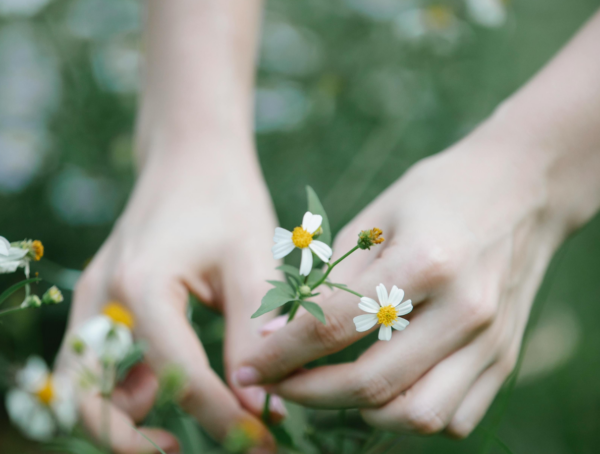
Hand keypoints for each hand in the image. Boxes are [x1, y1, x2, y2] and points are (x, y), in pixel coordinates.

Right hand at [56, 146, 281, 452]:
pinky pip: (97, 363)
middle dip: (132, 442)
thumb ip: (254, 336)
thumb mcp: (251, 264)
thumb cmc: (226, 199)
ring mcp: (94, 300)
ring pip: (82, 388)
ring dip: (120, 422)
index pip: (180, 378)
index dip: (224, 420)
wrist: (191, 155)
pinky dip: (123, 391)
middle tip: (185, 452)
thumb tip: (262, 407)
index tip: (262, 441)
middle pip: (89, 400)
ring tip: (174, 433)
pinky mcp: (102, 302)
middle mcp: (102, 299)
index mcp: (141, 287)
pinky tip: (167, 390)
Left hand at [233, 135, 565, 437]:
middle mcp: (463, 310)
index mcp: (424, 261)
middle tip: (279, 385)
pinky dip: (410, 415)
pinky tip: (387, 390)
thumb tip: (275, 335)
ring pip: (417, 415)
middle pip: (372, 383)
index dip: (280, 354)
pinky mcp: (506, 357)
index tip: (249, 369)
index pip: (333, 327)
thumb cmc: (438, 194)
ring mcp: (491, 340)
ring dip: (361, 413)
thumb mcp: (374, 220)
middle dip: (308, 394)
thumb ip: (328, 282)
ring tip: (332, 389)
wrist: (523, 189)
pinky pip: (454, 417)